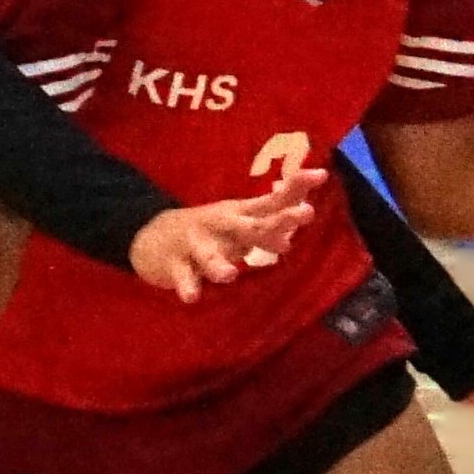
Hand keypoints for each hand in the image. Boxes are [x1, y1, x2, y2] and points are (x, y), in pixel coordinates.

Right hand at [128, 164, 327, 304]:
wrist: (151, 237)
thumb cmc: (209, 231)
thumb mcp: (240, 221)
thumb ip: (269, 218)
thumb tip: (302, 215)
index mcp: (239, 215)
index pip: (272, 200)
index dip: (295, 187)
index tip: (321, 175)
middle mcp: (221, 225)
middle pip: (252, 224)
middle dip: (277, 221)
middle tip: (305, 214)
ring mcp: (196, 243)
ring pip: (209, 254)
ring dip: (219, 264)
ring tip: (230, 275)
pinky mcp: (175, 264)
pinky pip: (183, 277)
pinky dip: (187, 286)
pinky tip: (192, 297)